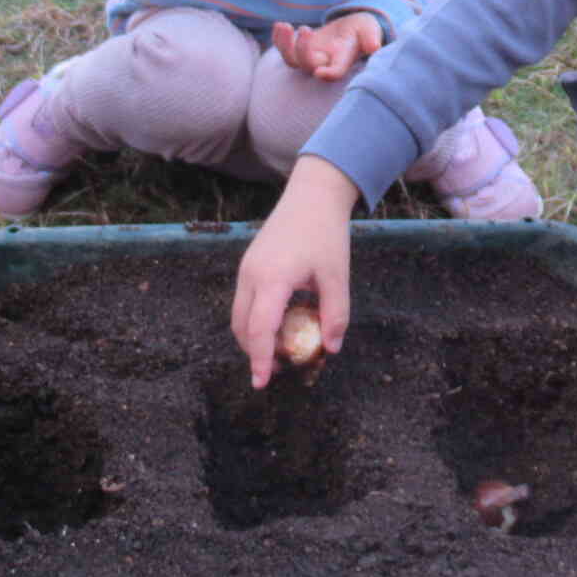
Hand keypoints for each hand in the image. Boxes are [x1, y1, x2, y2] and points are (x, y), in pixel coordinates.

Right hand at [231, 157, 360, 388]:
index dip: (259, 358)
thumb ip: (335, 314)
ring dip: (254, 337)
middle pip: (242, 327)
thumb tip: (331, 348)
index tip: (261, 382)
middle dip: (255, 353)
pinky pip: (245, 301)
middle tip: (278, 370)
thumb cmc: (326, 233)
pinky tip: (279, 324)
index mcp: (273, 278)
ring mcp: (246, 268)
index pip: (259, 328)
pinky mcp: (249, 264)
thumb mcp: (337, 275)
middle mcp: (251, 275)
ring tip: (280, 350)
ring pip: (239, 315)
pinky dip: (255, 320)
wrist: (312, 194)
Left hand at [271, 14, 383, 81]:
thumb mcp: (369, 30)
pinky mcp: (301, 49)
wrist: (352, 30)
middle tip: (306, 29)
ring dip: (284, 46)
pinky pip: (285, 49)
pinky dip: (278, 39)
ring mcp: (311, 58)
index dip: (328, 75)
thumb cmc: (363, 31)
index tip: (320, 73)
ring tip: (284, 26)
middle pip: (308, 66)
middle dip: (302, 49)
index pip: (335, 72)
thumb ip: (371, 38)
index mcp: (343, 61)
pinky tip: (279, 25)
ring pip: (292, 61)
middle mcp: (325, 63)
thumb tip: (375, 47)